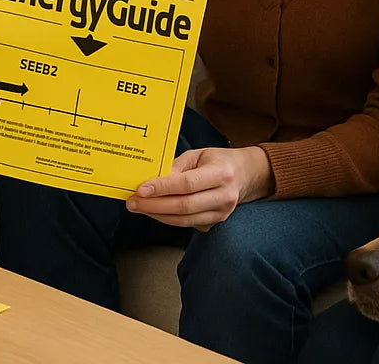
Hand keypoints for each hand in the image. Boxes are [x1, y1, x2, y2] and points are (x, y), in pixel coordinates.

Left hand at [125, 146, 272, 228]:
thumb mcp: (198, 155)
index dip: (163, 188)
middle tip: (133, 202)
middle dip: (154, 205)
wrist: (245, 175)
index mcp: (221, 173)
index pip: (187, 184)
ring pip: (184, 219)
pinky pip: (188, 224)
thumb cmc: (218, 161)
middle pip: (184, 206)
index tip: (141, 189)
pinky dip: (168, 219)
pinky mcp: (217, 222)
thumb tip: (152, 179)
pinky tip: (154, 212)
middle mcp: (224, 196)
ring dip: (158, 215)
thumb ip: (176, 167)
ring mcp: (222, 212)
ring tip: (138, 208)